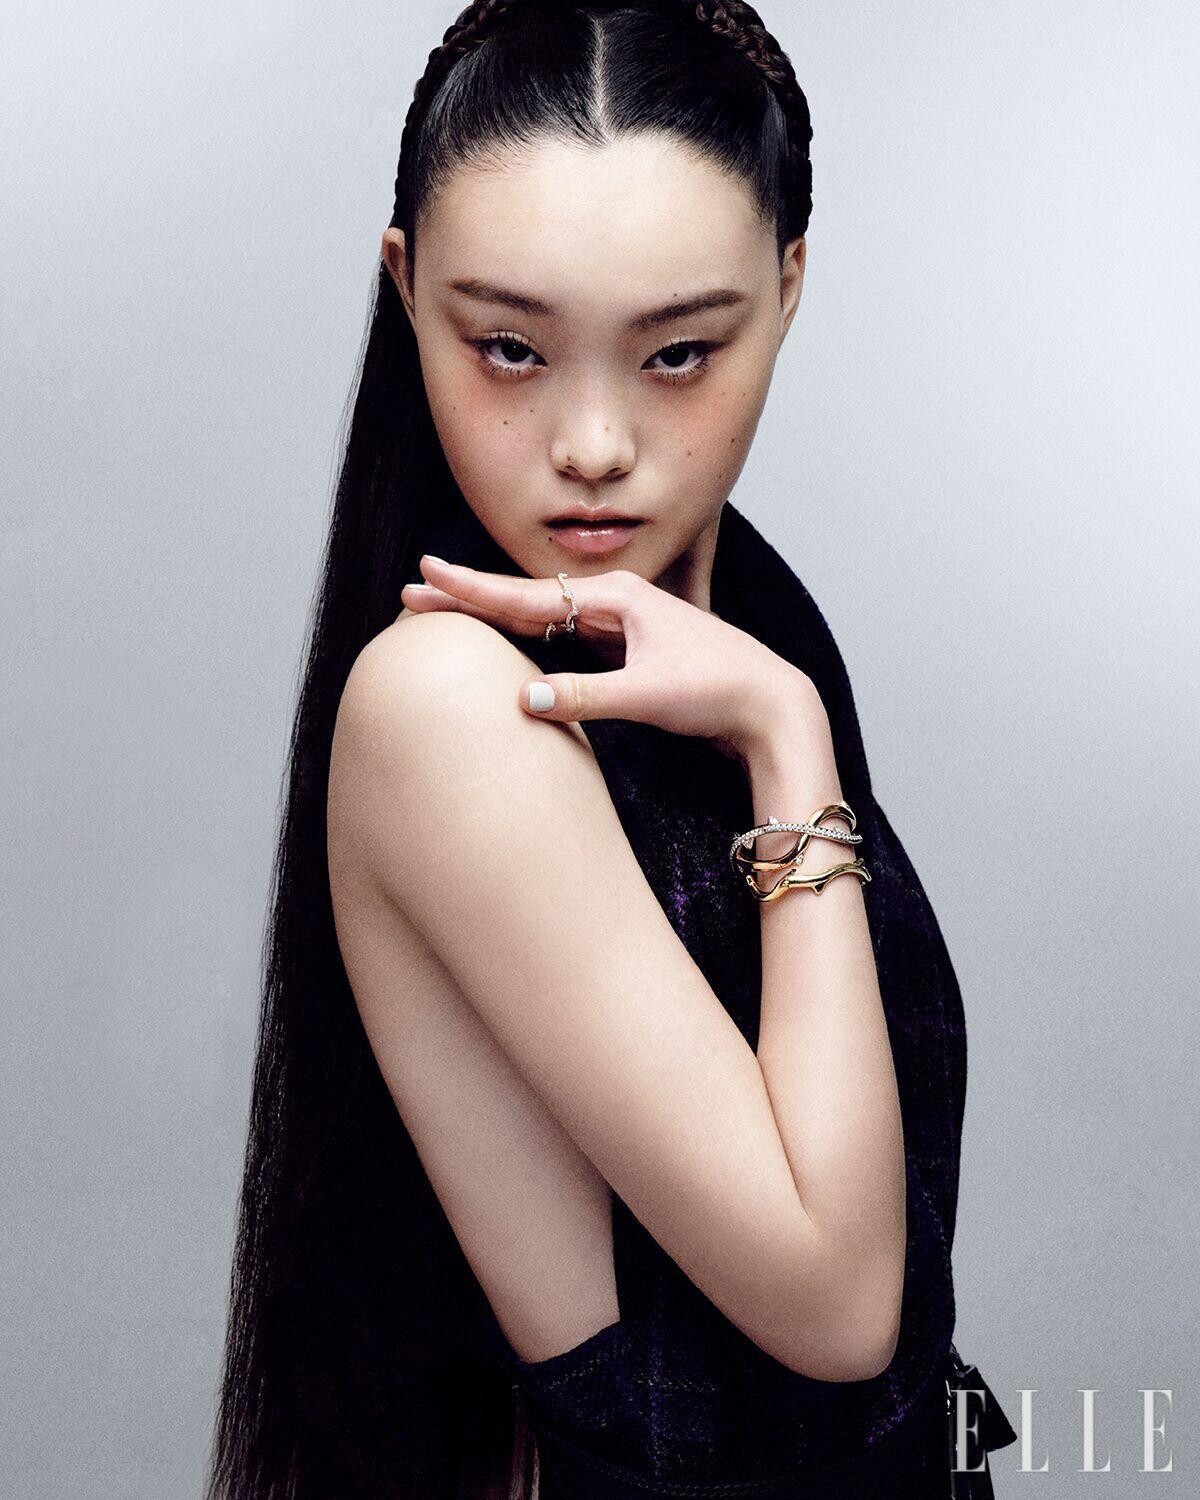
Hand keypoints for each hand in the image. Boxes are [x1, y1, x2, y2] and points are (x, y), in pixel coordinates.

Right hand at [400, 557, 830, 763]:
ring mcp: (624, 621)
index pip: (527, 594)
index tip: (425, 576)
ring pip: (545, 614)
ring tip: (451, 606)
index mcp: (617, 598)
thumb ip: (585, 695)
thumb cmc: (718, 691)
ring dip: (498, 613)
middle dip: (471, 593)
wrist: (771, 703)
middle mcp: (617, 601)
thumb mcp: (648, 696)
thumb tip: (524, 698)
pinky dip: (531, 634)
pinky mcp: (629, 646)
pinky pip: (566, 634)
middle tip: (416, 588)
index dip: (472, 590)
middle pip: (527, 596)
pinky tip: (514, 635)